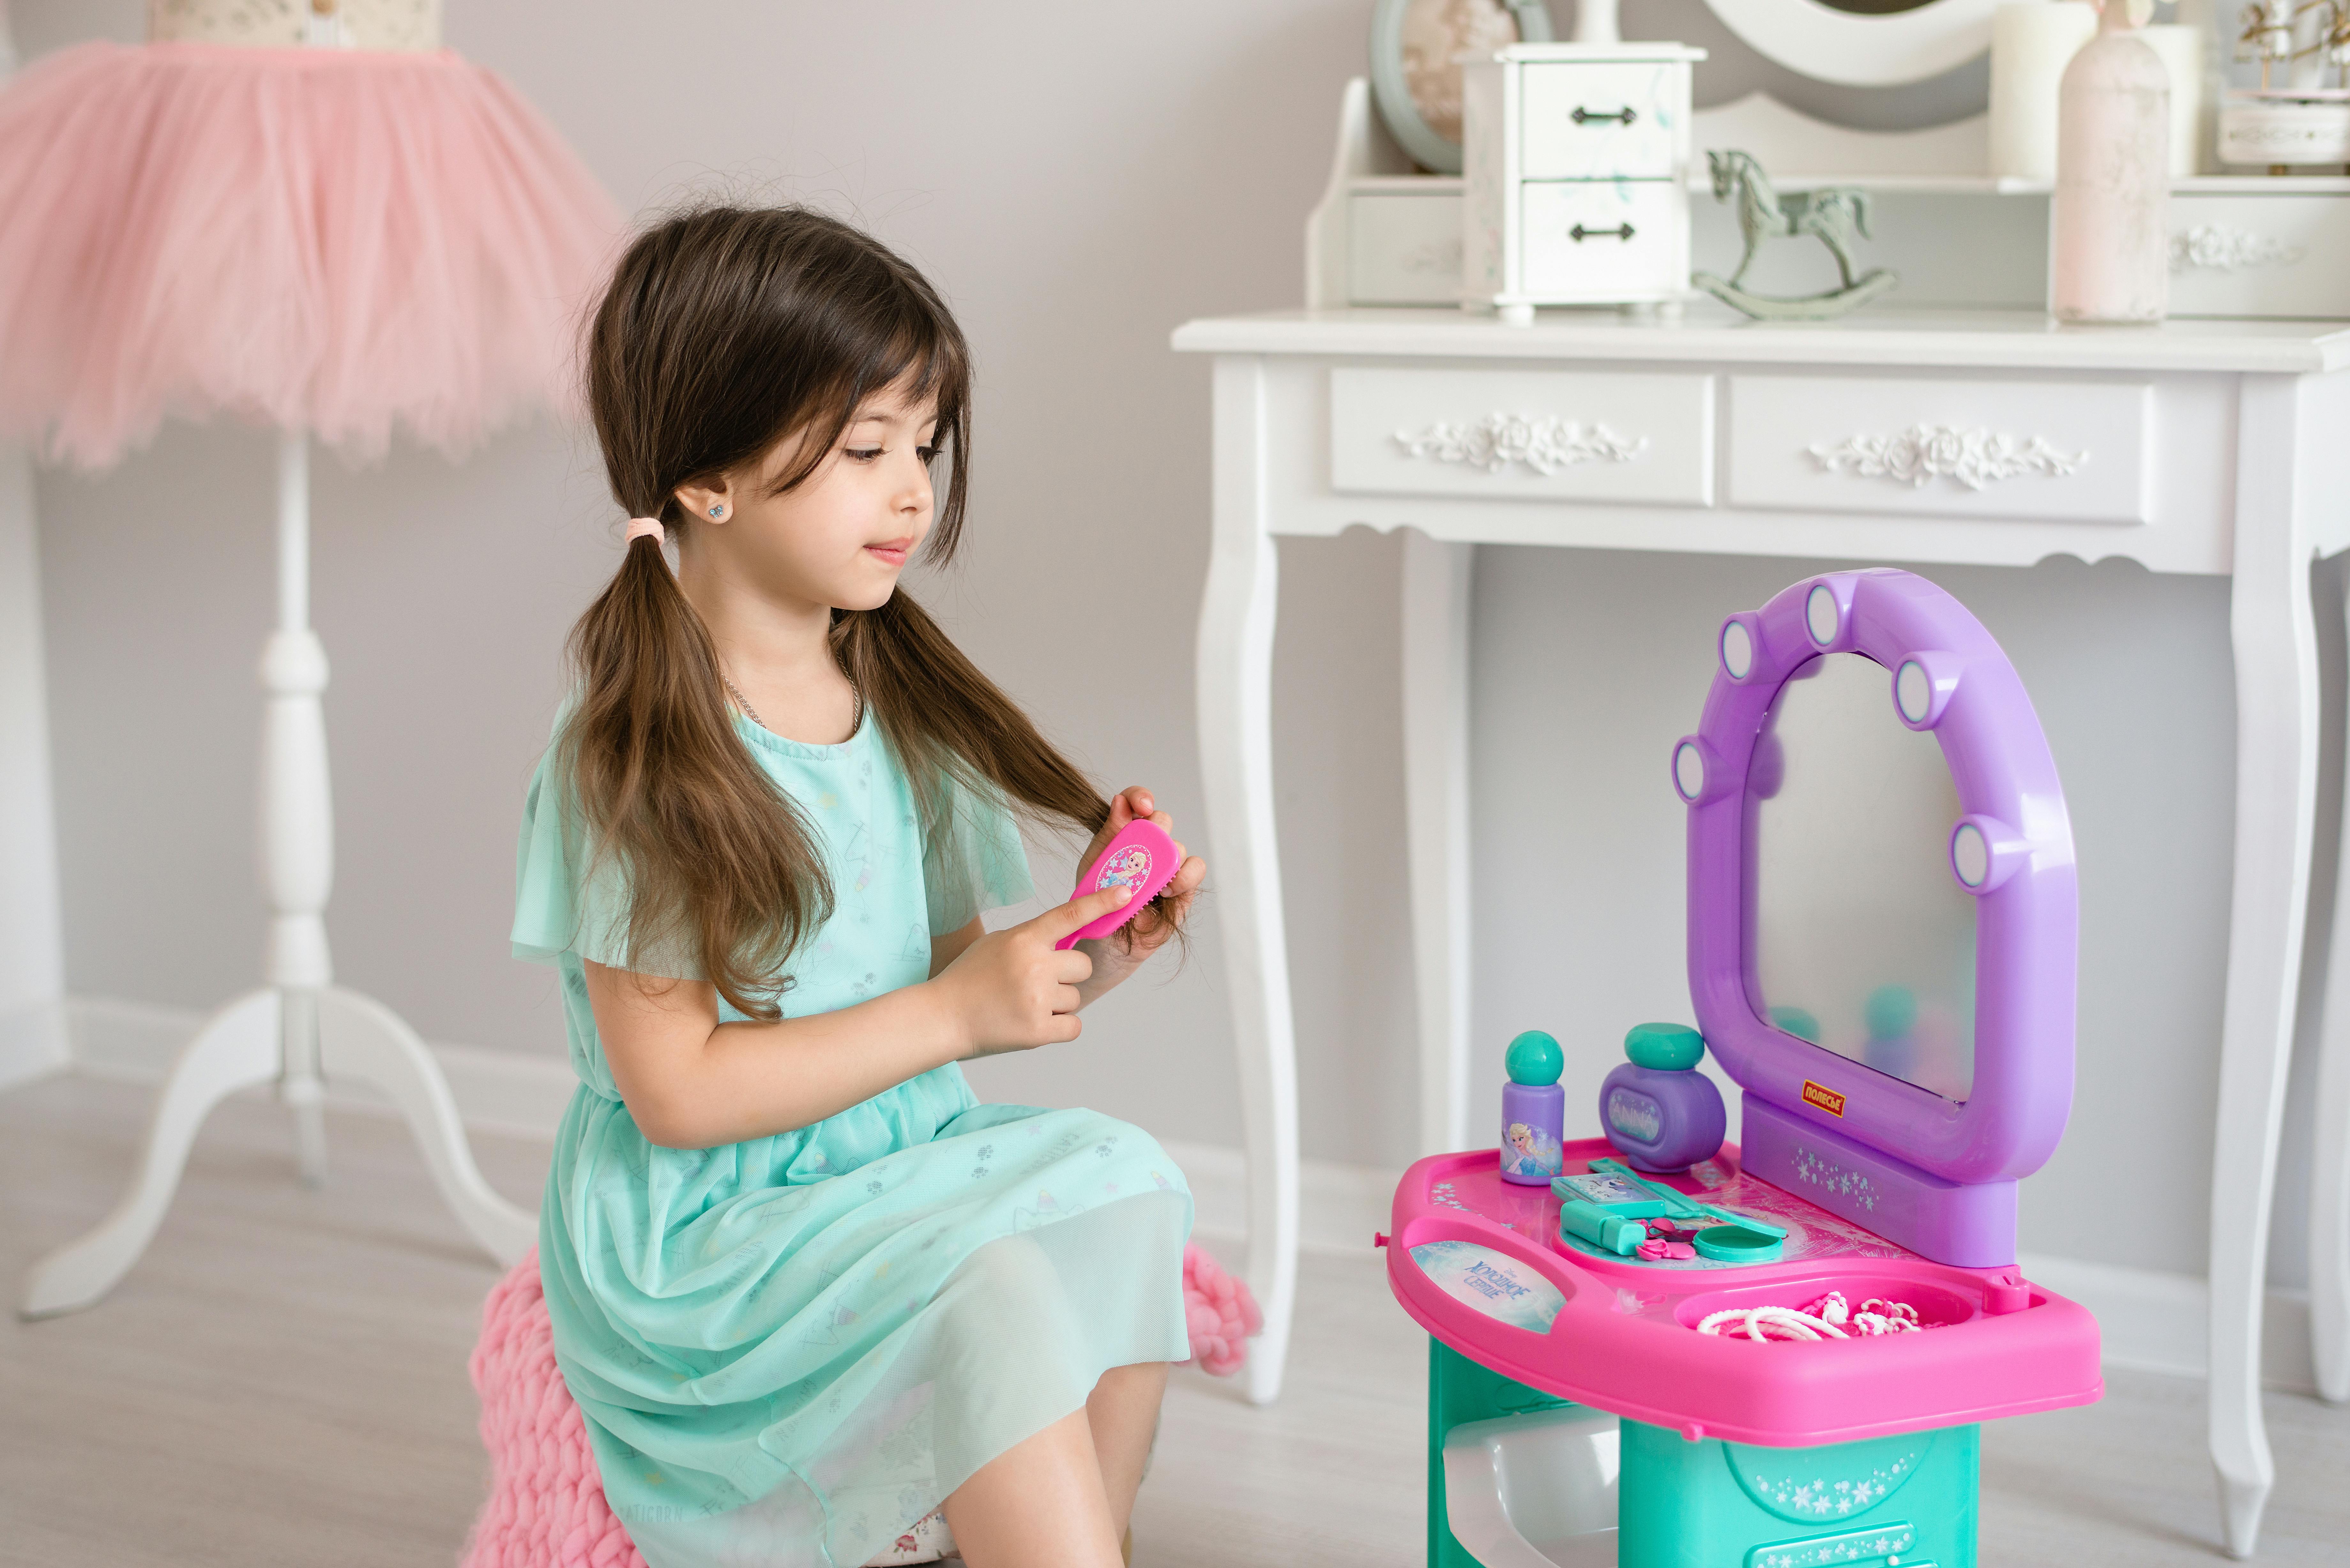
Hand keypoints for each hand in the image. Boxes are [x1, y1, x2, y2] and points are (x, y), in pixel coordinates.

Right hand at [931, 880, 1134, 1057]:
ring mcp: (1037, 999)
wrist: (941, 1017)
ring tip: (1023, 1005)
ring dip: (1057, 1003)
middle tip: (1036, 984)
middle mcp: (1035, 965)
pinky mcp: (1038, 1031)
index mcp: (1024, 939)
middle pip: (1083, 965)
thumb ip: (1033, 939)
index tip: (1127, 892)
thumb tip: (1068, 937)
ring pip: (1076, 997)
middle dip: (1067, 975)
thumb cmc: (969, 978)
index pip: (1070, 914)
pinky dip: (1059, 1027)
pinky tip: (1033, 1023)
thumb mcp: (997, 944)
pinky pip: (1074, 1025)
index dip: (1101, 902)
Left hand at [1075, 786, 1205, 985]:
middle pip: (1162, 820)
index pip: (1136, 802)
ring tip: (1153, 882)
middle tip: (1145, 847)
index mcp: (1125, 834)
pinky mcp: (1182, 888)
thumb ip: (1109, 835)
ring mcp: (1168, 866)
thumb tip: (1119, 802)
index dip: (1140, 797)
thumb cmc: (1097, 901)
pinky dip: (1183, 879)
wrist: (1105, 942)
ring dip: (1168, 860)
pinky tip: (1165, 893)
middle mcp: (1150, 845)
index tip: (1142, 806)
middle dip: (1156, 828)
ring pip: (1179, 847)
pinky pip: (1194, 871)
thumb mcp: (1095, 867)